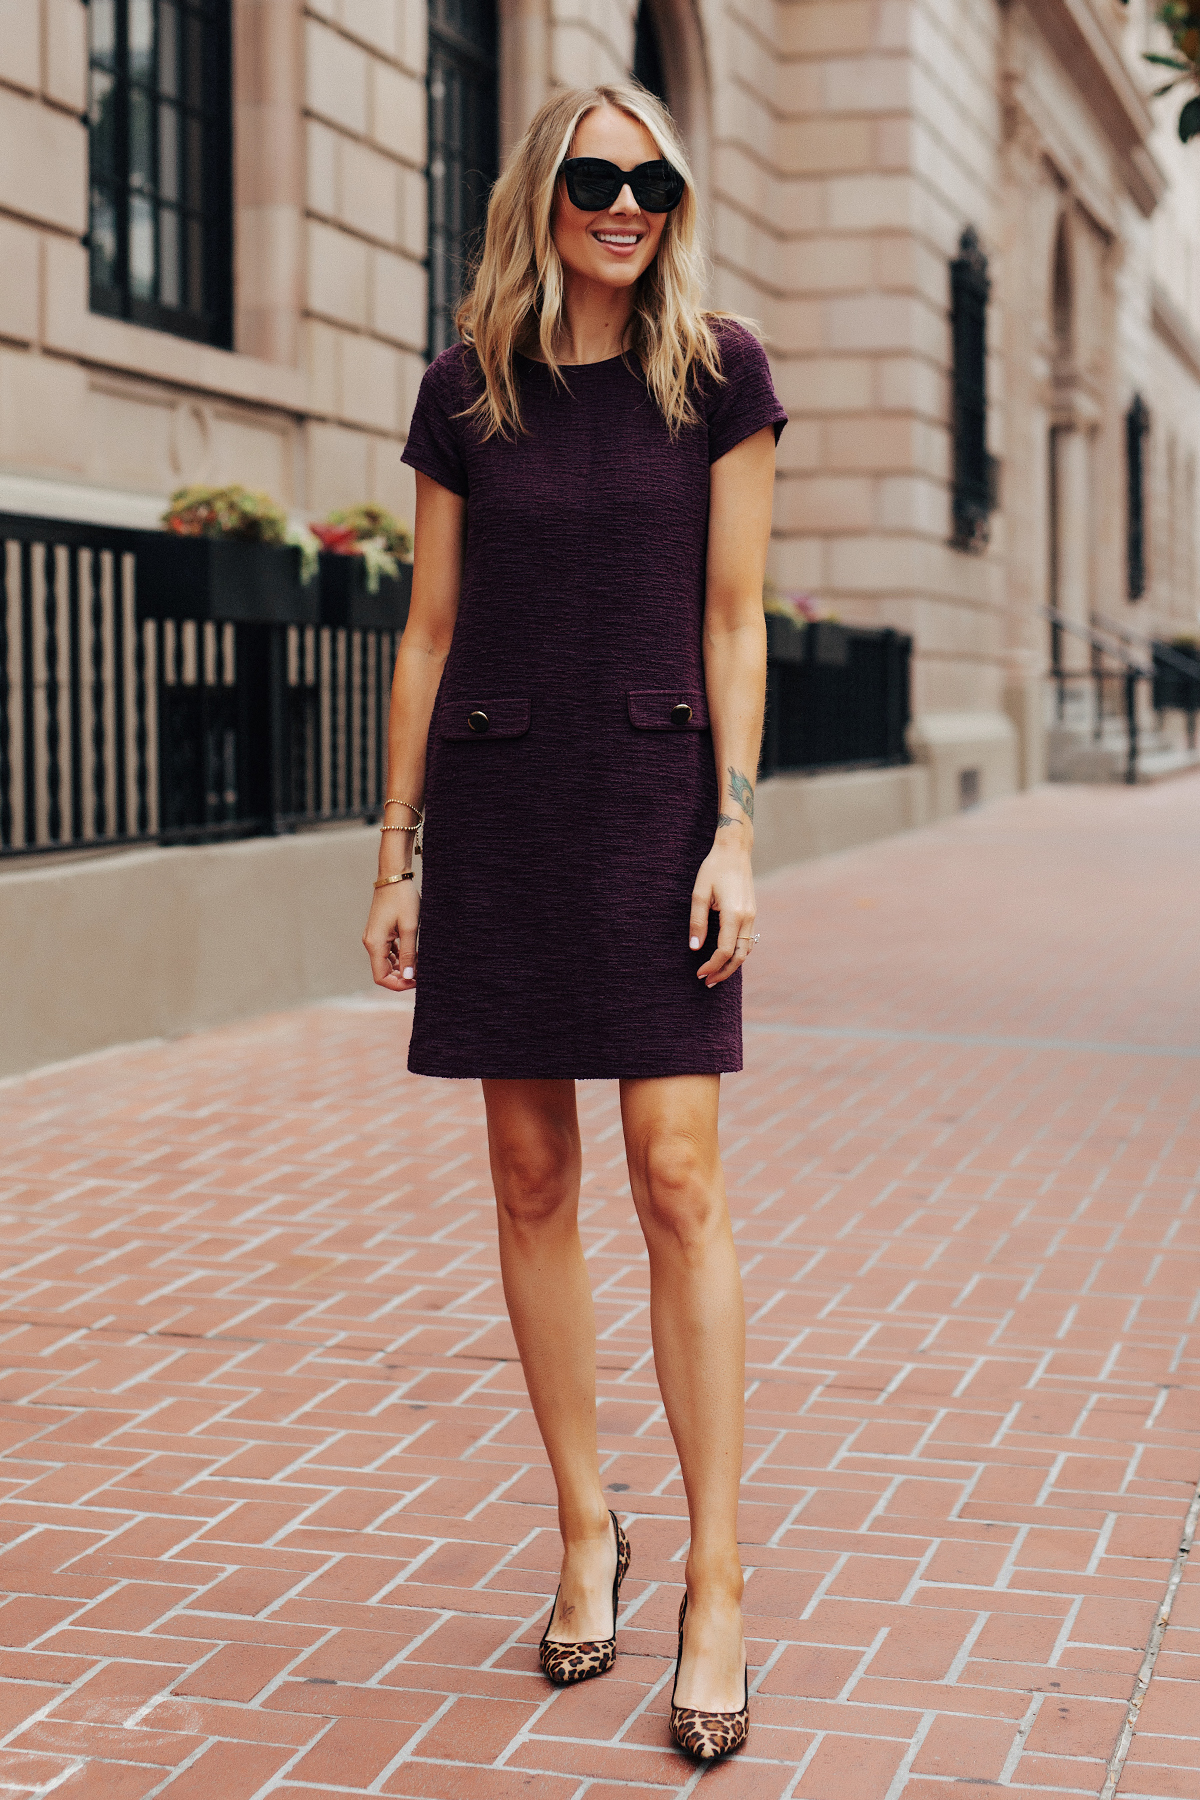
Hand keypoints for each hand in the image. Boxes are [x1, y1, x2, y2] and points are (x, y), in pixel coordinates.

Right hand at [363, 881, 419, 991]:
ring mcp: (374, 937)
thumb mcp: (410, 927)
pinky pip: (387, 951)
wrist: (394, 876)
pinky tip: (414, 954)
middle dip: (402, 977)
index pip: (381, 977)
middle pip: (383, 971)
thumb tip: (409, 976)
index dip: (398, 985)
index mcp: (375, 943)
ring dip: (402, 967)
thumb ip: (409, 954)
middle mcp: (370, 942)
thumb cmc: (403, 898)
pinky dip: (399, 956)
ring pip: (386, 962)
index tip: (416, 982)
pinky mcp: (379, 932)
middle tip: (422, 974)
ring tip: (420, 964)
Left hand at [689, 839, 755, 986]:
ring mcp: (752, 915)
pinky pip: (748, 939)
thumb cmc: (713, 869)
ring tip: (715, 973)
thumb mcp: (699, 894)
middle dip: (724, 971)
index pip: (725, 950)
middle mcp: (747, 917)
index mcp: (734, 913)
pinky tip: (724, 956)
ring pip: (747, 949)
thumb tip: (694, 947)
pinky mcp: (752, 912)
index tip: (699, 973)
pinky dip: (738, 952)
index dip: (712, 965)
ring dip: (732, 964)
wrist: (734, 851)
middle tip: (707, 981)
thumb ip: (697, 922)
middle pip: (740, 956)